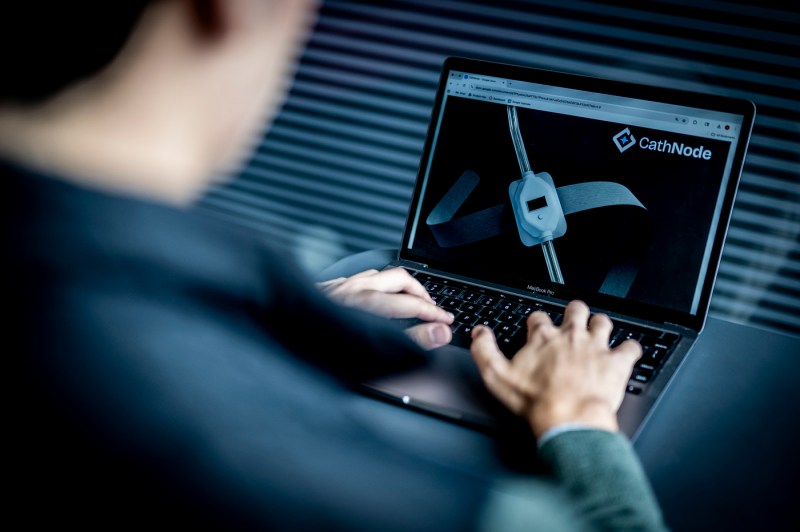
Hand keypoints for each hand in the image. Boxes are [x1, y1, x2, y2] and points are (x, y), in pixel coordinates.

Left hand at [318, 268, 453, 349]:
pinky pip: (357, 278)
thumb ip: (406, 342)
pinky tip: (374, 296)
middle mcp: (351, 289)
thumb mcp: (368, 354)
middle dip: (420, 292)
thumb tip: (437, 333)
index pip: (410, 304)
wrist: (273, 334)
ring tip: (409, 301)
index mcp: (364, 304)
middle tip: (434, 309)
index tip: (446, 322)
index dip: (434, 313)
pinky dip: (374, 284)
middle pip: (398, 278)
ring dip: (398, 286)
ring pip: (377, 275)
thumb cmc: (314, 349)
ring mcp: (336, 286)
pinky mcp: (324, 289)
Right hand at [469, 300, 640, 437]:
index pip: (538, 317)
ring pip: (603, 321)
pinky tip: (627, 352)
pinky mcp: (617, 363)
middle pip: (575, 310)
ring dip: (601, 325)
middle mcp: (571, 336)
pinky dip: (630, 348)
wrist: (570, 419)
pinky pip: (631, 347)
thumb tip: (479, 333)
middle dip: (574, 312)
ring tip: (598, 330)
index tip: (536, 329)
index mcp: (543, 338)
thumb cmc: (536, 401)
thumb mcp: (497, 376)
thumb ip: (485, 350)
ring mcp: (596, 347)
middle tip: (573, 320)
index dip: (536, 322)